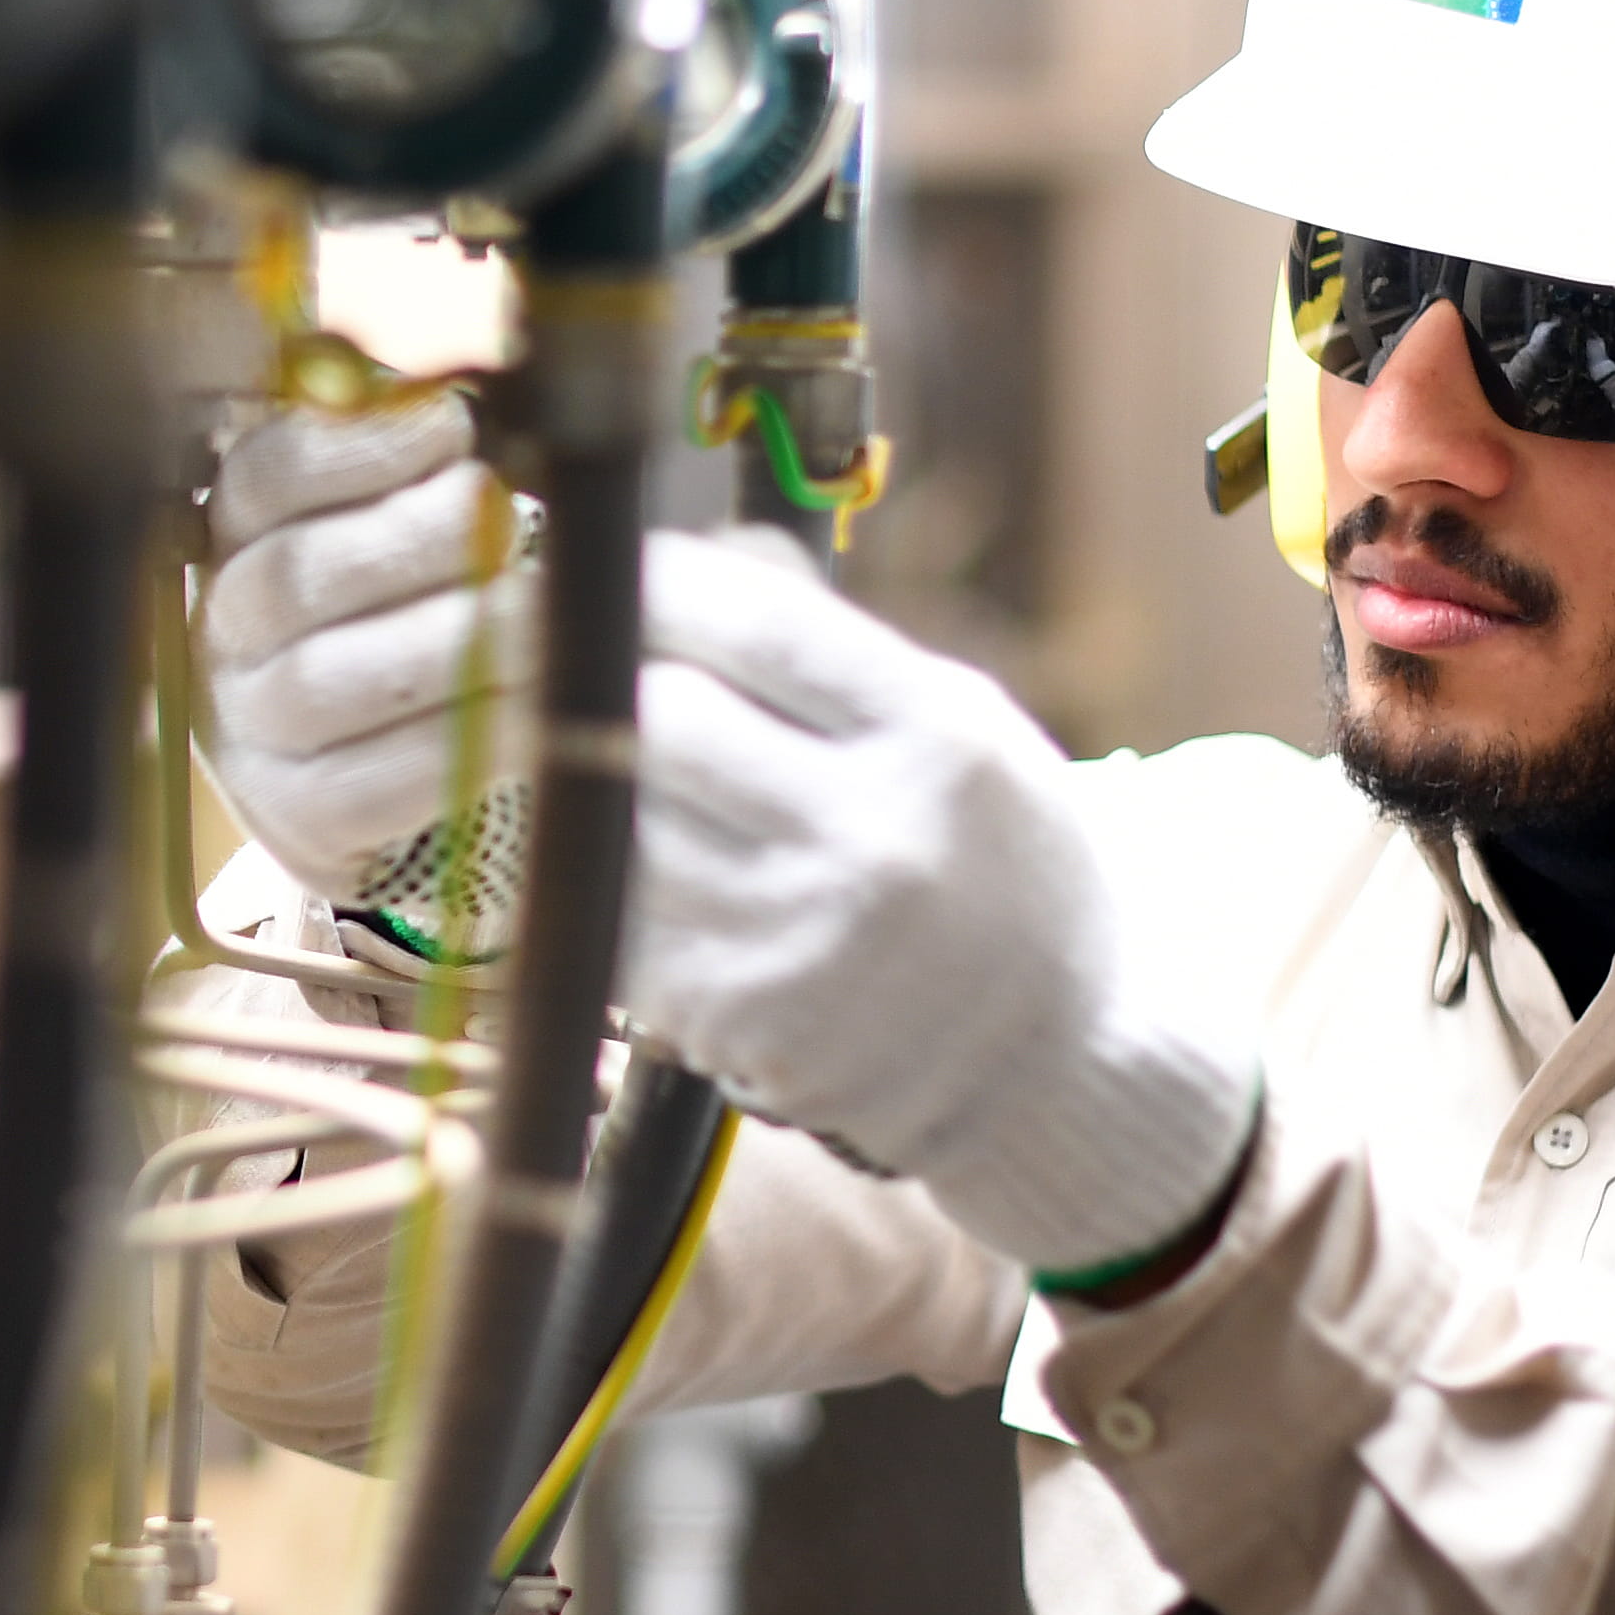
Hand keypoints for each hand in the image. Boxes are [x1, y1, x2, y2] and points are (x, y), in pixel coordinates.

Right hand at [196, 397, 538, 922]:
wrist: (365, 768)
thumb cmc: (397, 615)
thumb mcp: (385, 527)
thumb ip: (408, 474)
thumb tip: (457, 421)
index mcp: (234, 538)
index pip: (265, 477)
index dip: (357, 446)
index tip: (450, 426)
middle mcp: (225, 633)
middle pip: (297, 577)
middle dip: (415, 539)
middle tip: (503, 520)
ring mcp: (252, 731)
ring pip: (331, 681)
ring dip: (451, 641)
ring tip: (540, 614)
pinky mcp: (303, 816)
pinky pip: (382, 781)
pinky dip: (469, 740)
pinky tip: (536, 709)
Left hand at [627, 530, 1257, 1278]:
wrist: (1051, 1059)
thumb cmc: (991, 864)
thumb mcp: (964, 733)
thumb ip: (838, 651)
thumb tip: (704, 555)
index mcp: (936, 741)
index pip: (760, 628)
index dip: (658, 585)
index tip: (603, 567)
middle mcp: (872, 840)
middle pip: (660, 721)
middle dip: (599, 683)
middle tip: (562, 666)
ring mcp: (799, 942)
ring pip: (617, 825)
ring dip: (584, 788)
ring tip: (581, 764)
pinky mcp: (740, 1024)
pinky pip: (619, 923)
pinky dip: (603, 887)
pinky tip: (622, 869)